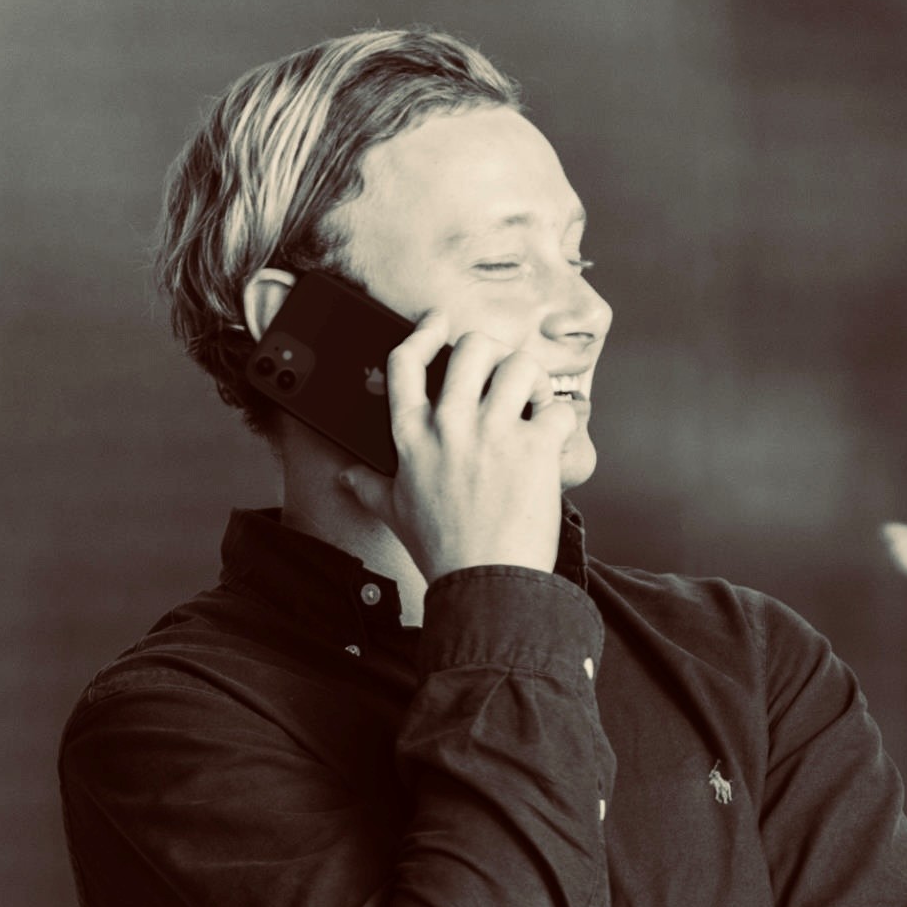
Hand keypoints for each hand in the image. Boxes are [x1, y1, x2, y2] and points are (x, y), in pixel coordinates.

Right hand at [338, 309, 576, 583]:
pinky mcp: (534, 448)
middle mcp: (450, 426)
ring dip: (531, 379)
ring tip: (532, 402)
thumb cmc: (442, 550)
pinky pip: (556, 408)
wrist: (485, 584)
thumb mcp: (394, 512)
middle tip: (503, 374)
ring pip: (518, 365)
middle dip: (492, 352)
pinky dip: (561, 418)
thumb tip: (346, 477)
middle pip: (472, 348)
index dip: (424, 332)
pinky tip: (553, 437)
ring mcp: (493, 434)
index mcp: (412, 436)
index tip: (439, 322)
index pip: (406, 363)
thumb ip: (369, 486)